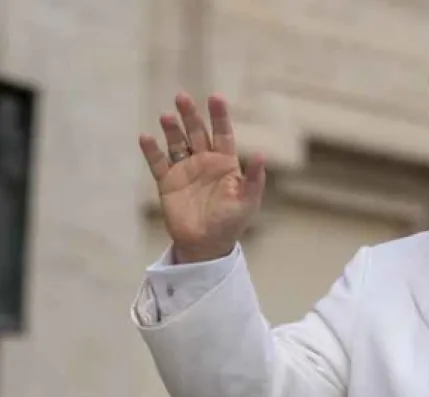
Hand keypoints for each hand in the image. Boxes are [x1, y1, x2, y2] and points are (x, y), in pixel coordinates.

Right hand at [138, 92, 265, 263]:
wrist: (207, 244)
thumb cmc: (231, 222)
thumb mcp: (248, 201)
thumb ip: (254, 178)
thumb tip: (261, 154)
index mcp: (225, 163)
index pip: (223, 133)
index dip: (219, 115)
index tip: (215, 97)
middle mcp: (204, 162)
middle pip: (196, 132)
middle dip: (190, 115)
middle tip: (182, 97)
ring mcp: (184, 170)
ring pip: (177, 142)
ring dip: (171, 129)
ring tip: (167, 116)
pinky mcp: (167, 182)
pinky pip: (157, 163)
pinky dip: (151, 151)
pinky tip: (145, 138)